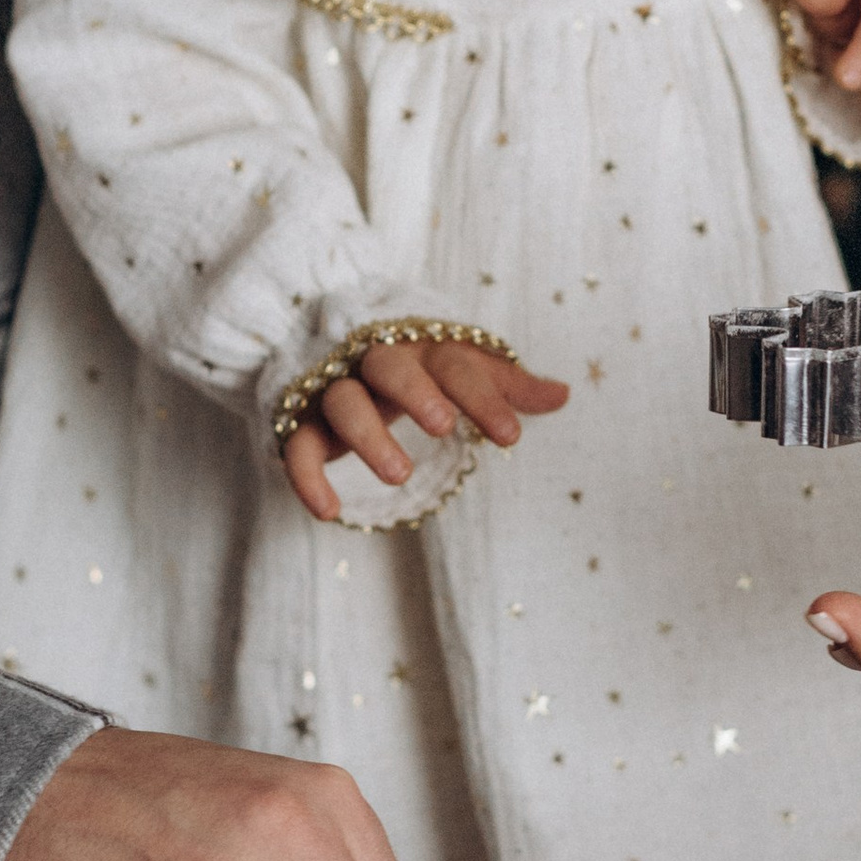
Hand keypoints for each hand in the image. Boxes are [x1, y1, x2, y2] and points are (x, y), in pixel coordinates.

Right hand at [282, 337, 572, 522]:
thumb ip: (506, 386)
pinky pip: (296, 444)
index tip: (511, 438)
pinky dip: (307, 476)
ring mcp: (334, 389)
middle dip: (415, 392)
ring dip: (368, 436)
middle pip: (390, 366)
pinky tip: (329, 512)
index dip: (482, 398)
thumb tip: (564, 394)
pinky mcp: (301, 422)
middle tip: (443, 427)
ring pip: (343, 402)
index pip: (454, 364)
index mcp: (421, 349)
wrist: (331, 350)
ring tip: (401, 476)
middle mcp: (375, 362)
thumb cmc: (415, 369)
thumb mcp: (462, 372)